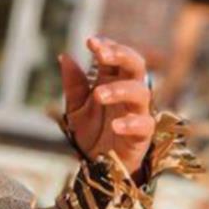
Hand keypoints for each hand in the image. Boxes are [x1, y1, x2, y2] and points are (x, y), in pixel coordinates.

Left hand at [58, 37, 154, 177]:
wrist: (100, 166)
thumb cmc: (92, 132)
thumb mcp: (75, 109)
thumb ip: (73, 85)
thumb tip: (64, 56)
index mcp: (113, 81)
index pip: (116, 56)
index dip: (107, 46)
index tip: (90, 42)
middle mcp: (128, 92)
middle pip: (136, 64)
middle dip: (120, 55)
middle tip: (101, 54)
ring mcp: (138, 112)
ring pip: (141, 92)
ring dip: (120, 90)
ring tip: (98, 95)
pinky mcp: (143, 135)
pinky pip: (144, 125)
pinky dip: (131, 123)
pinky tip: (116, 125)